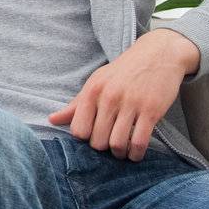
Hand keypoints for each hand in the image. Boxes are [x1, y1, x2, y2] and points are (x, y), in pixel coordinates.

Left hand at [49, 28, 199, 160]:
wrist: (157, 54)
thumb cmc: (123, 72)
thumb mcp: (96, 82)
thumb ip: (76, 105)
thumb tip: (51, 120)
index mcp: (92, 91)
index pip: (79, 130)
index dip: (85, 139)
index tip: (94, 136)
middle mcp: (108, 98)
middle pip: (97, 141)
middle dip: (103, 149)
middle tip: (109, 145)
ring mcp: (130, 104)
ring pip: (117, 144)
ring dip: (119, 154)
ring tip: (122, 152)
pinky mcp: (151, 110)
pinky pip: (140, 142)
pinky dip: (136, 154)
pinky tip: (136, 152)